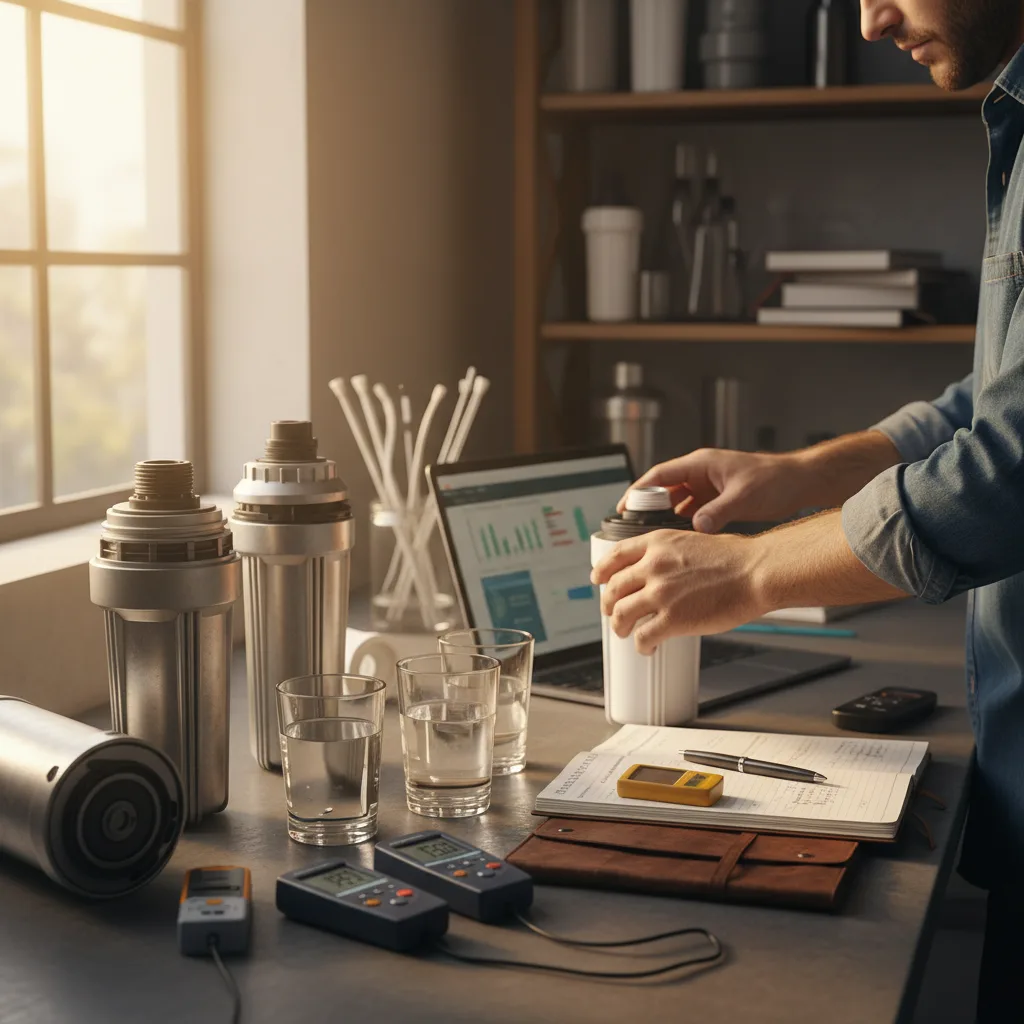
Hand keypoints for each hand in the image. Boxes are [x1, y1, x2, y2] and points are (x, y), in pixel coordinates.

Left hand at [590, 529, 763, 654]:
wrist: (755, 572)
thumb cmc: (735, 558)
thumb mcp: (692, 540)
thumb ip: (668, 552)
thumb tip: (658, 569)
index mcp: (657, 543)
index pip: (615, 555)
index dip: (602, 570)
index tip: (597, 578)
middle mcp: (653, 566)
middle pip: (613, 588)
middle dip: (608, 603)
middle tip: (612, 612)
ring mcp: (661, 593)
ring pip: (621, 614)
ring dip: (619, 626)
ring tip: (625, 632)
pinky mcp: (673, 619)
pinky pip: (643, 636)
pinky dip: (641, 645)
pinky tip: (647, 647)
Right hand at [621, 448, 810, 533]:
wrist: (800, 482)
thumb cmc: (776, 481)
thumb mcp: (744, 497)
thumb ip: (717, 512)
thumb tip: (695, 527)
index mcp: (701, 464)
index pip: (659, 476)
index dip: (638, 491)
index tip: (623, 507)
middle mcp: (700, 473)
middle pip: (663, 490)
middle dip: (647, 508)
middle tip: (633, 530)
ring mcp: (707, 486)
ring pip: (676, 502)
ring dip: (665, 518)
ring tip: (652, 539)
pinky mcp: (715, 499)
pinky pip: (691, 511)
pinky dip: (683, 524)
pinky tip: (679, 540)